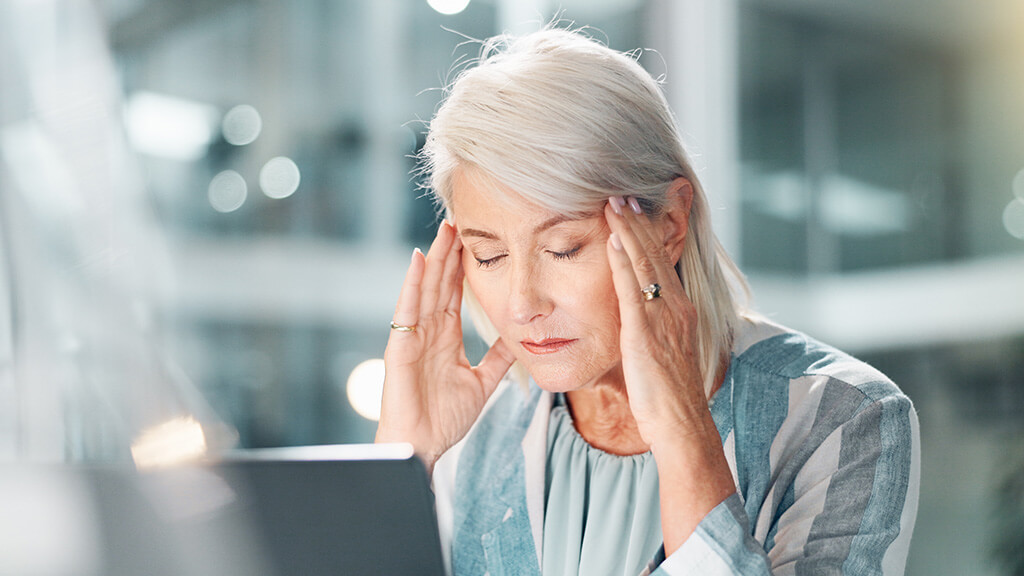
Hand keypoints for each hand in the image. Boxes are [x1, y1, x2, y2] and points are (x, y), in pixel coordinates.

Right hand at [376, 220, 515, 473]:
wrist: (421, 446)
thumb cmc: (444, 418)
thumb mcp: (482, 382)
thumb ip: (499, 359)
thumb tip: (522, 340)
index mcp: (445, 336)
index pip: (456, 293)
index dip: (464, 267)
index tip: (475, 239)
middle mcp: (429, 330)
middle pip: (440, 283)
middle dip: (450, 253)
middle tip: (459, 220)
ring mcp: (413, 335)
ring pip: (426, 288)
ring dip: (434, 258)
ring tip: (444, 229)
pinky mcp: (400, 345)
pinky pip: (407, 309)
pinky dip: (412, 284)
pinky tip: (418, 260)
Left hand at [603, 194, 709, 445]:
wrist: (679, 423)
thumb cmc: (665, 395)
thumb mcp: (659, 352)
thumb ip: (649, 328)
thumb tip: (636, 317)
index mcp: (680, 310)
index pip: (662, 261)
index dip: (647, 234)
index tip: (632, 210)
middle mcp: (675, 307)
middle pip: (655, 253)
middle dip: (637, 222)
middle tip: (620, 193)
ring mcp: (662, 317)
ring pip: (645, 263)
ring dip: (628, 230)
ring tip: (612, 203)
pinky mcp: (645, 331)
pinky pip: (632, 289)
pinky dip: (623, 261)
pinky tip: (612, 240)